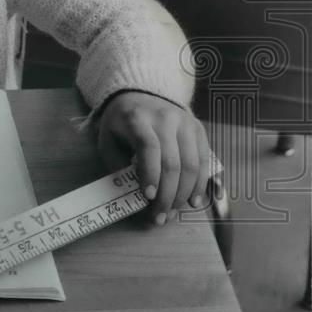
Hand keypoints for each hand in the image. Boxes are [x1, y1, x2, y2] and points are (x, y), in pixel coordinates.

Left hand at [96, 90, 211, 224]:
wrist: (140, 94)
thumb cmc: (121, 123)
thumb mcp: (107, 138)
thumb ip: (115, 163)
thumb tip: (131, 193)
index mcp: (138, 118)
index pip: (149, 147)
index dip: (151, 175)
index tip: (148, 198)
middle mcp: (165, 118)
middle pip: (172, 162)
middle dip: (167, 195)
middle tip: (159, 217)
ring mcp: (185, 123)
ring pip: (191, 164)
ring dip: (183, 194)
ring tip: (172, 213)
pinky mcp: (198, 129)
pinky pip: (204, 161)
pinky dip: (199, 184)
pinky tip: (192, 201)